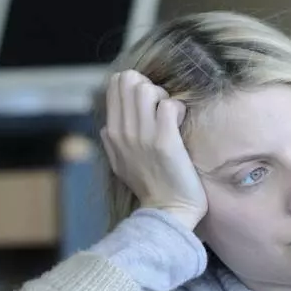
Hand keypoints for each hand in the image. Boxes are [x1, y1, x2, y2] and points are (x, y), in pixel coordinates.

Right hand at [100, 70, 207, 230]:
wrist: (167, 211)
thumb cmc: (150, 187)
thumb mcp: (120, 163)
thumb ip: (112, 142)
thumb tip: (108, 125)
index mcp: (112, 132)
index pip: (115, 83)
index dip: (137, 85)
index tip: (150, 105)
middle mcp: (123, 131)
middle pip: (128, 79)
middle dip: (150, 86)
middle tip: (162, 108)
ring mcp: (143, 136)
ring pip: (146, 88)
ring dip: (164, 97)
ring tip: (171, 117)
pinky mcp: (165, 142)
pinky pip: (169, 106)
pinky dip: (179, 109)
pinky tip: (181, 125)